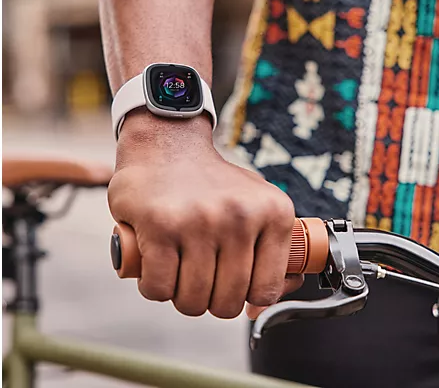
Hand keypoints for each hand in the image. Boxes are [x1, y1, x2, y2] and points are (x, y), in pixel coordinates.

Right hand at [108, 111, 297, 317]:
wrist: (168, 144)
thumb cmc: (213, 183)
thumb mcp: (257, 204)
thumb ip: (271, 252)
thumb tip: (261, 306)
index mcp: (273, 213)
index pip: (266, 290)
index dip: (246, 300)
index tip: (231, 289)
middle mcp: (241, 217)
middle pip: (228, 303)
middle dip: (210, 302)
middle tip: (199, 278)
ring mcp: (200, 221)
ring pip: (192, 301)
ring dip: (180, 296)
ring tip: (178, 270)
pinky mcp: (160, 226)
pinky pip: (159, 288)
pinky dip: (154, 287)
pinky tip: (156, 267)